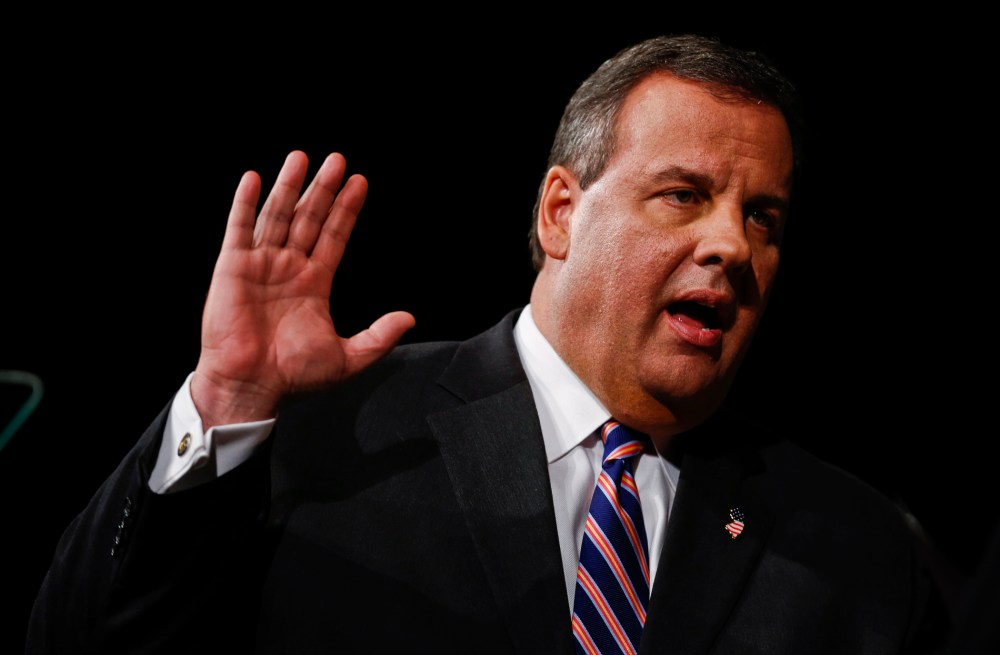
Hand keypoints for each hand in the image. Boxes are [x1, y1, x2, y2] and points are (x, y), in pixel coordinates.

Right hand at [191, 151, 414, 428]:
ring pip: (278, 216)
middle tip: (337, 159)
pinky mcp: (233, 267)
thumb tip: (410, 318)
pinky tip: (254, 178)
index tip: (360, 183)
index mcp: (314, 283)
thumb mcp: (348, 357)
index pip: (334, 236)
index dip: (346, 210)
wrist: (251, 384)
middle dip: (323, 189)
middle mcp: (288, 268)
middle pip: (309, 218)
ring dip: (290, 186)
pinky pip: (240, 228)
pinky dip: (245, 203)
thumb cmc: (293, 375)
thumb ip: (379, 337)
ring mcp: (261, 264)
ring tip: (302, 157)